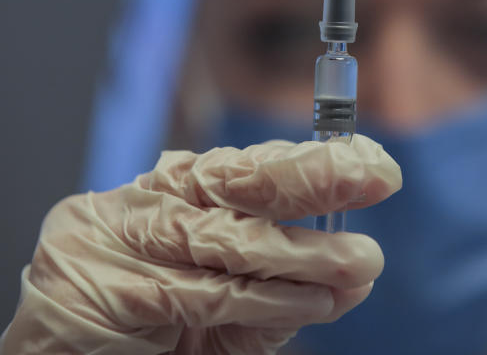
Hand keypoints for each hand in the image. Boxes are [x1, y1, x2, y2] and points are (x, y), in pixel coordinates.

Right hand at [0, 134, 401, 353]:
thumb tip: (356, 275)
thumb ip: (276, 286)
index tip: (369, 161)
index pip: (244, 168)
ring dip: (302, 252)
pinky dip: (265, 299)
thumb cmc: (142, 326)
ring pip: (225, 239)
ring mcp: (124, 242)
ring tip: (360, 261)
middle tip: (374, 174)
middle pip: (233, 182)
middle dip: (309, 176)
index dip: (308, 161)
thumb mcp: (215, 302)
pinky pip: (205, 294)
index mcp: (168, 194)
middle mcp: (146, 205)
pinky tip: (314, 300)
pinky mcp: (112, 292)